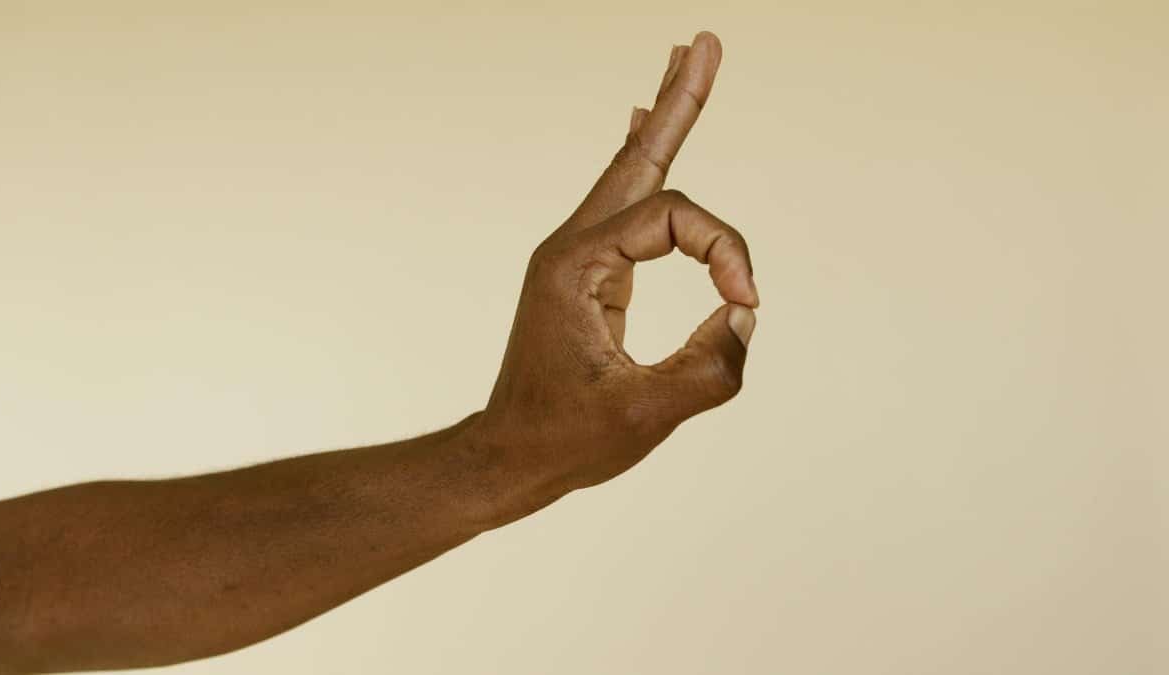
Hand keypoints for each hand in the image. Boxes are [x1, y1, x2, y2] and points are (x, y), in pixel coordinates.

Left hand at [472, 32, 758, 517]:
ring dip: (662, 121)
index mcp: (577, 265)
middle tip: (705, 42)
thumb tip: (744, 316)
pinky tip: (638, 132)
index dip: (725, 250)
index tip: (747, 302)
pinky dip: (642, 165)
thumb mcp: (645, 416)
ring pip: (630, 174)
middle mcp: (572, 247)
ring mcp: (577, 258)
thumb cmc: (564, 439)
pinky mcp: (587, 276)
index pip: (674, 220)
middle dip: (678, 102)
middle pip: (638, 158)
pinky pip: (624, 207)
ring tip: (682, 67)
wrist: (509, 457)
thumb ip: (709, 368)